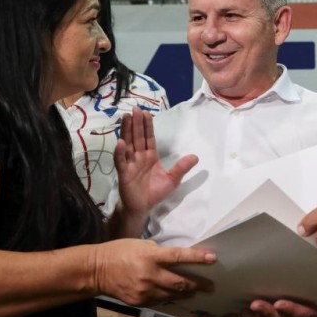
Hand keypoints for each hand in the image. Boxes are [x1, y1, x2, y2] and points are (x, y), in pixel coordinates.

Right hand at [93, 239, 215, 305]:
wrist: (97, 270)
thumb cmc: (120, 252)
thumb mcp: (142, 245)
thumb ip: (161, 253)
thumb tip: (179, 258)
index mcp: (150, 257)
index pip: (178, 257)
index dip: (197, 258)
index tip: (213, 258)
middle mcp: (149, 275)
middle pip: (180, 282)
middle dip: (199, 284)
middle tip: (211, 285)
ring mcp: (144, 291)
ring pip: (173, 294)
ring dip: (188, 293)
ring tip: (198, 291)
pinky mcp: (140, 301)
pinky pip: (161, 300)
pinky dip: (171, 298)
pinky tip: (179, 296)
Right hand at [114, 107, 197, 230]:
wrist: (141, 208)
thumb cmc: (154, 193)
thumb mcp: (172, 180)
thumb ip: (181, 168)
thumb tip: (196, 157)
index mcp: (150, 156)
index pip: (149, 138)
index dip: (147, 126)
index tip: (146, 113)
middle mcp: (139, 157)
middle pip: (137, 137)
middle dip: (136, 123)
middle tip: (135, 109)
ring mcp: (130, 163)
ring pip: (128, 144)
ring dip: (126, 131)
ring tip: (125, 117)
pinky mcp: (124, 173)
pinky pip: (121, 161)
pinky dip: (120, 152)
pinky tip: (120, 142)